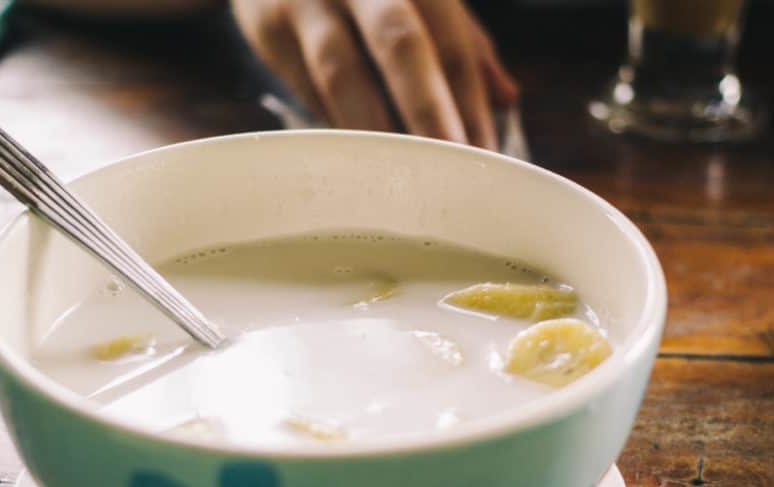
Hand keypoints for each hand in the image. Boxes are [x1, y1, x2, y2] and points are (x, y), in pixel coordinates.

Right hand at [231, 0, 518, 148]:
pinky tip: (357, 162)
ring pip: (343, 74)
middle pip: (401, 44)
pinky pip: (306, 92)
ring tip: (400, 181)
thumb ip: (462, 41)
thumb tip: (506, 98)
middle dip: (428, 111)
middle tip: (448, 168)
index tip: (486, 157)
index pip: (451, 41)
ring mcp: (308, 0)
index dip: (470, 103)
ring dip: (376, 132)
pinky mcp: (266, 29)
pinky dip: (337, 128)